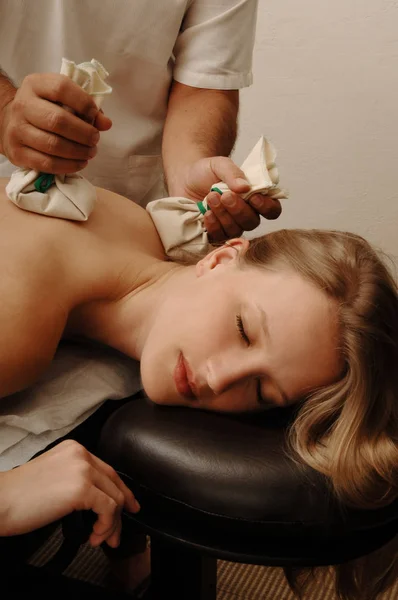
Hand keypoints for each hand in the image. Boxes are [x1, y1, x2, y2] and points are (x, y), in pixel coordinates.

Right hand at [0, 73, 111, 173]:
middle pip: (57, 120)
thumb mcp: (62, 99)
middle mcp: (22, 105)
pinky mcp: (17, 153)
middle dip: (83, 133)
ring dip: (78, 152)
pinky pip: (47, 163)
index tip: (94, 114)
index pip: (61, 88)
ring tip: (90, 152)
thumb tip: (106, 124)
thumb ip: (86, 108)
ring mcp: (17, 130)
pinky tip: (80, 163)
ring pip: (53, 145)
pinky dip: (68, 166)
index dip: (83, 102)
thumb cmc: (45, 108)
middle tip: (95, 139)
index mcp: (35, 85)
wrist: (11, 122)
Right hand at [0, 440, 138, 547]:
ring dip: (110, 524)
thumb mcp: (54, 477)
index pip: (107, 470)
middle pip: (114, 484)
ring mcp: (82, 470)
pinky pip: (108, 509)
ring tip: (99, 539)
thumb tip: (97, 501)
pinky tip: (93, 537)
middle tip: (116, 533)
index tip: (127, 506)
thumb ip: (75, 479)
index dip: (121, 491)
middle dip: (120, 512)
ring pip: (115, 498)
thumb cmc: (19, 496)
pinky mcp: (81, 488)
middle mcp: (81, 455)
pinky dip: (105, 526)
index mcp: (74, 449)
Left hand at [180, 156, 281, 241]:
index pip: (272, 210)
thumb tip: (245, 187)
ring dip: (224, 215)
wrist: (183, 179)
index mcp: (254, 197)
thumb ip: (233, 172)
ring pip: (236, 230)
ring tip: (211, 197)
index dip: (267, 207)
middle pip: (252, 222)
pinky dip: (213, 225)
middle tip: (225, 195)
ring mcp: (230, 226)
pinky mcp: (215, 233)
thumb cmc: (205, 172)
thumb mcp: (219, 164)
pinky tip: (206, 213)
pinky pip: (219, 237)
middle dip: (239, 209)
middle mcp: (246, 215)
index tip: (254, 197)